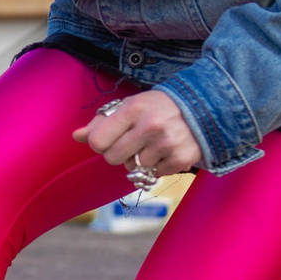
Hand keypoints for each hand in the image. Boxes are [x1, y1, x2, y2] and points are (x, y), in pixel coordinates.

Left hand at [73, 88, 201, 177]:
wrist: (203, 108)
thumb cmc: (158, 107)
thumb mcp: (130, 106)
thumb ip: (102, 121)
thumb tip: (76, 136)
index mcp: (133, 109)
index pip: (98, 141)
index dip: (100, 143)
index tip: (110, 138)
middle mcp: (150, 126)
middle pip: (112, 158)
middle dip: (118, 153)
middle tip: (132, 142)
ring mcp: (166, 145)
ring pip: (133, 168)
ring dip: (140, 160)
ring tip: (153, 144)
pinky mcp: (180, 160)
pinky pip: (154, 174)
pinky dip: (157, 166)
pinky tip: (166, 150)